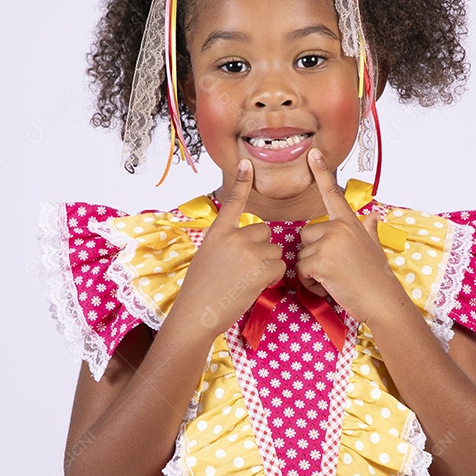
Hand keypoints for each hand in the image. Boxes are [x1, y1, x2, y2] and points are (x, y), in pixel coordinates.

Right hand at [171, 160, 285, 337]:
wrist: (196, 313)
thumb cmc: (200, 290)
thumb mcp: (207, 256)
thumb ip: (226, 243)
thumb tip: (249, 240)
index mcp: (217, 232)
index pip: (232, 202)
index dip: (241, 182)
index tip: (247, 163)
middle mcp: (233, 237)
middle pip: (264, 231)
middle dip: (261, 248)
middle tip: (244, 268)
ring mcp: (248, 251)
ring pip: (274, 250)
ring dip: (267, 265)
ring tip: (246, 279)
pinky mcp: (260, 268)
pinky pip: (279, 266)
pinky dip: (272, 278)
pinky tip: (253, 285)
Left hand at [295, 149, 406, 325]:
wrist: (382, 300)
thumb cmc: (377, 277)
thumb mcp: (374, 246)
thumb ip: (369, 229)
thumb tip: (373, 215)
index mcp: (350, 222)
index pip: (333, 194)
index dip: (321, 172)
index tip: (312, 154)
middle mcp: (339, 227)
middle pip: (305, 235)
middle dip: (313, 255)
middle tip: (335, 269)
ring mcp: (329, 242)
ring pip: (301, 255)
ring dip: (312, 272)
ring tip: (334, 279)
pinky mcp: (320, 259)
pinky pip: (301, 271)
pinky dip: (310, 283)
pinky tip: (329, 286)